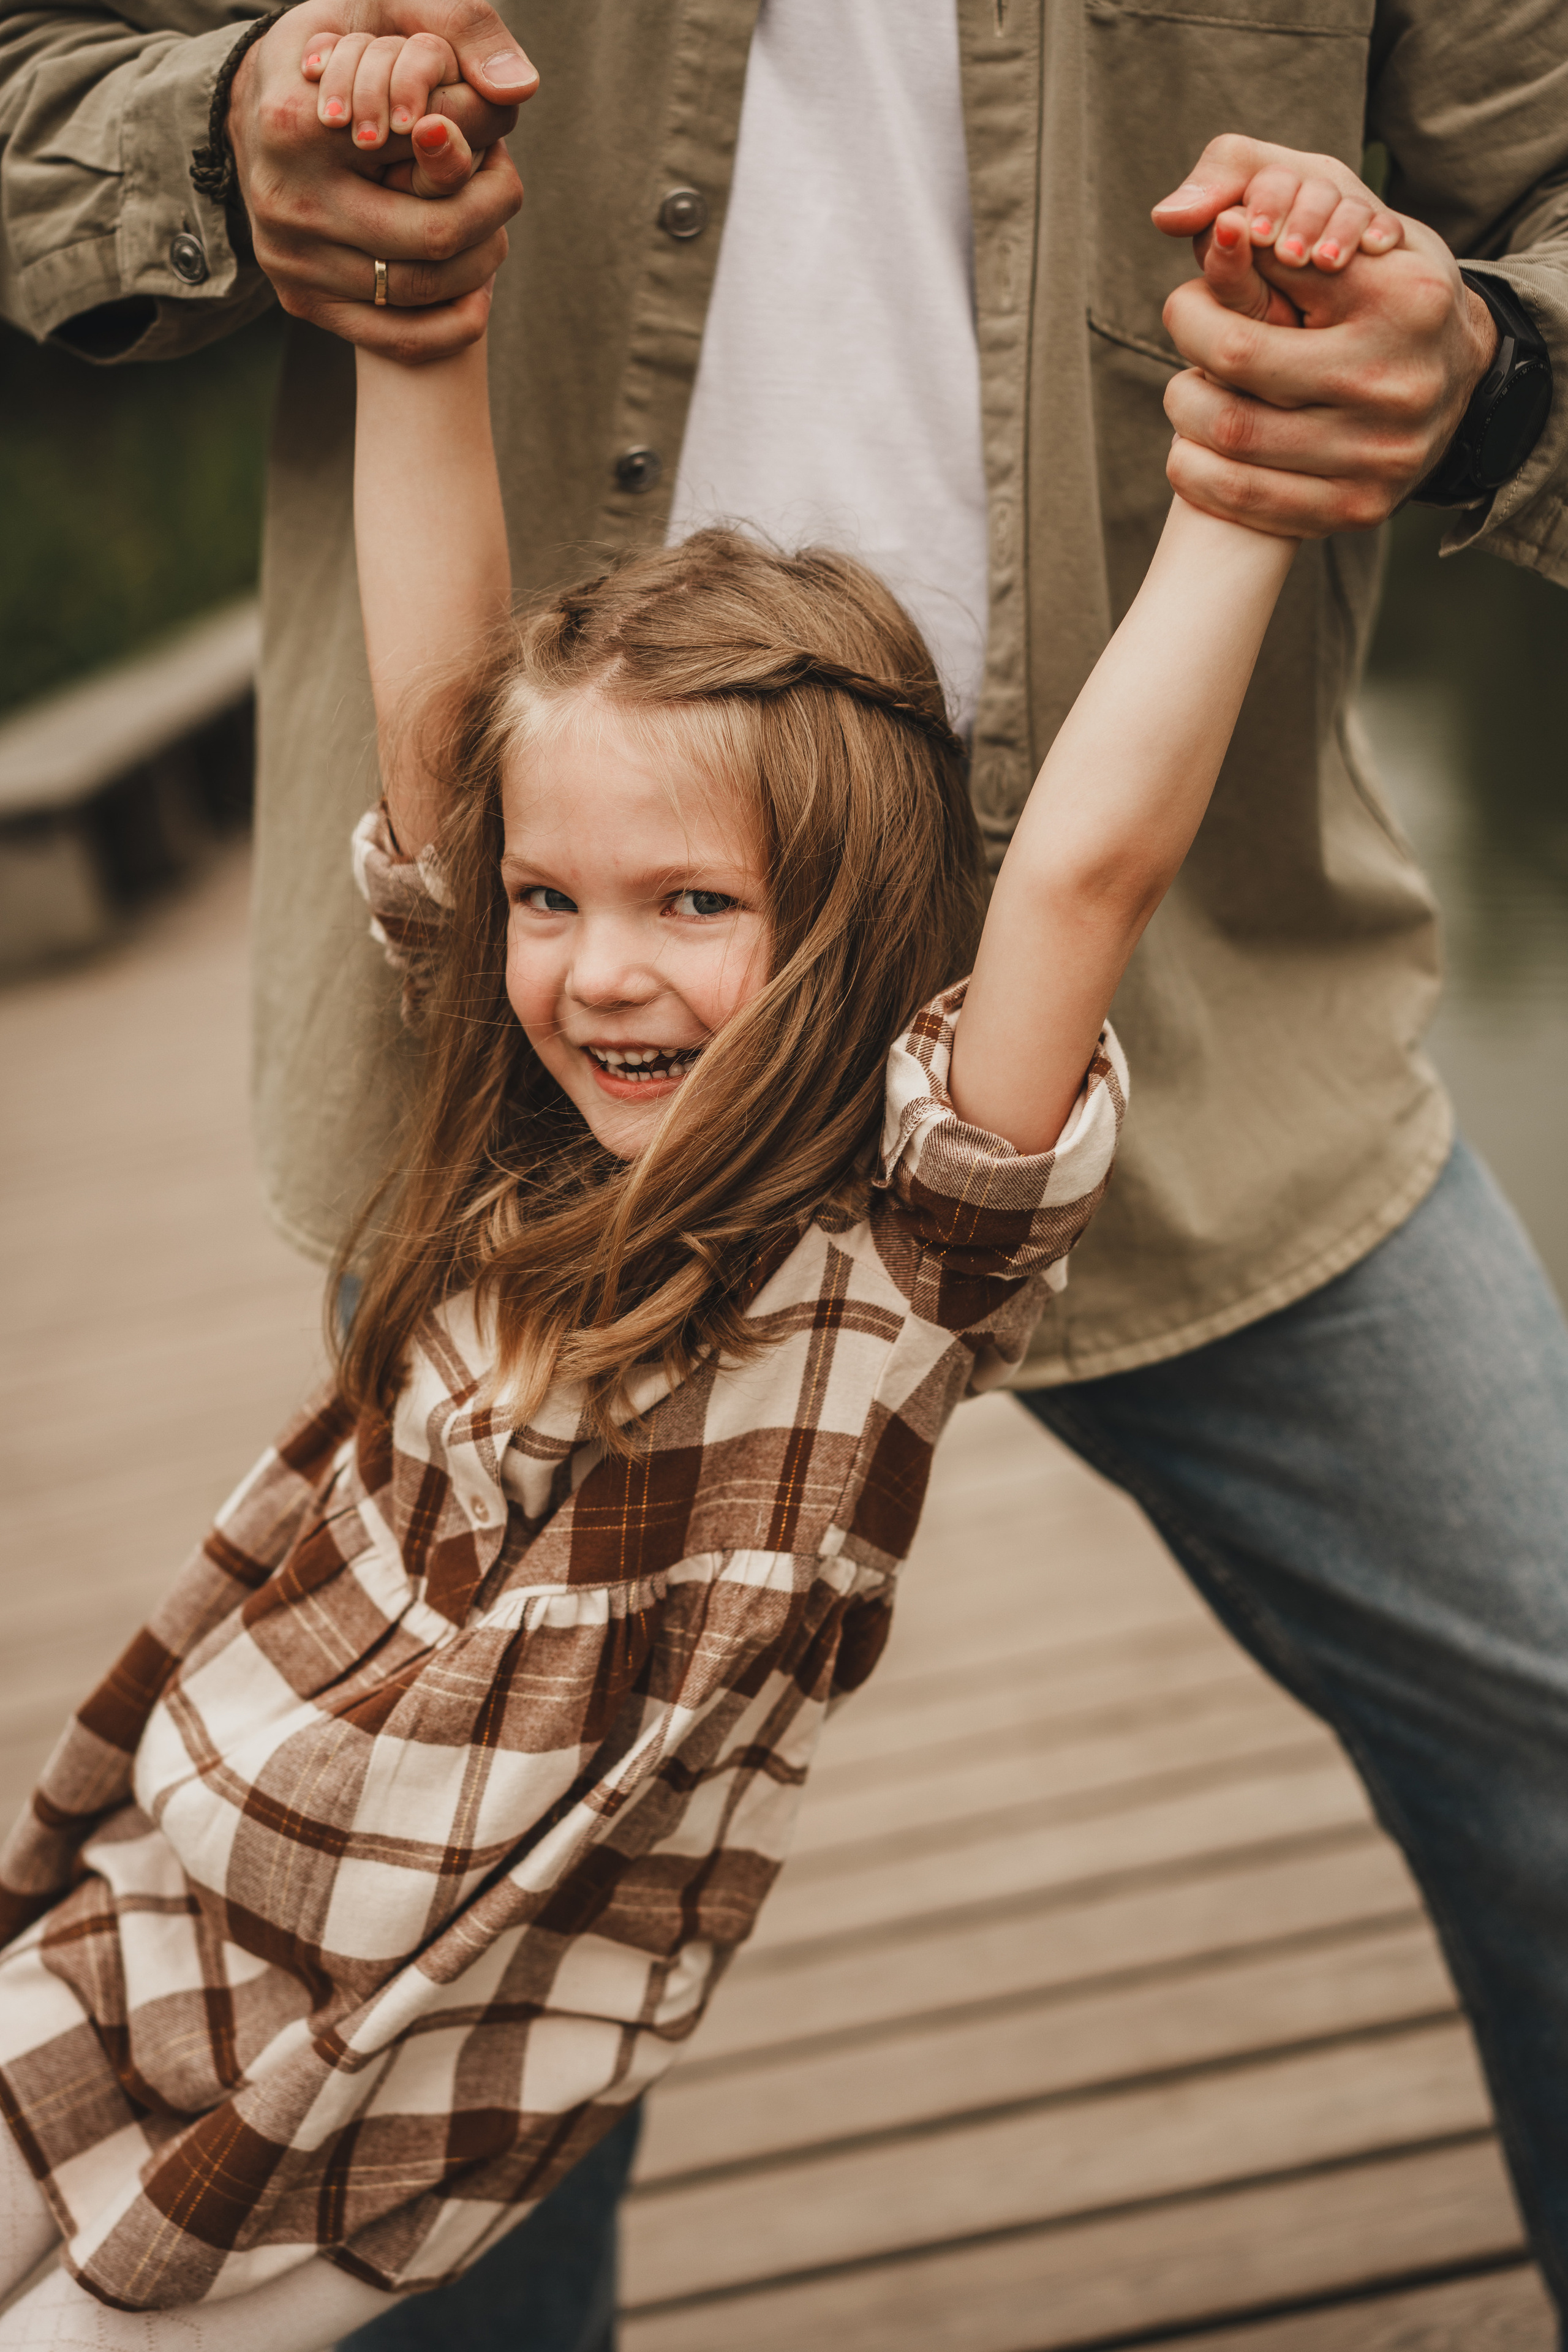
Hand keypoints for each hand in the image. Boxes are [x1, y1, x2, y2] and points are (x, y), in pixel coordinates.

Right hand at [227, 1, 534, 358]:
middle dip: (493, 211)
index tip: (491, 131)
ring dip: (481, 262)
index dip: (482, 144)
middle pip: (436, 235)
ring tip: (493, 227)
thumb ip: (460, 28)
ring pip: (423, 289)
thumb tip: (519, 90)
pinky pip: (400, 339)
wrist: (258, 100)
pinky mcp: (301, 301)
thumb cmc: (340, 47)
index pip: (431, 152)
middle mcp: (288, 200)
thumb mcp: (388, 6)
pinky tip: (478, 291)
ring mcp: (290, 259)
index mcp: (300, 125)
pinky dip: (455, 322)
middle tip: (505, 181)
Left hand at [1150, 139, 1496, 535]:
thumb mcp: (1347, 242)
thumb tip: (1209, 227)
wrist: (1458, 372)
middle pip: (1233, 400)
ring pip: (1235, 453)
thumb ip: (1277, 230)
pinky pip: (1251, 506)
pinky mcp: (1362, 510)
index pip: (1246, 331)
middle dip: (1185, 372)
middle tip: (1183, 351)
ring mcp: (1380, 459)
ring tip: (1188, 396)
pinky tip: (1193, 452)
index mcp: (1398, 306)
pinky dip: (1202, 477)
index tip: (1185, 301)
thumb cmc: (1384, 293)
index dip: (1192, 316)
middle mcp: (1395, 387)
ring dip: (1187, 424)